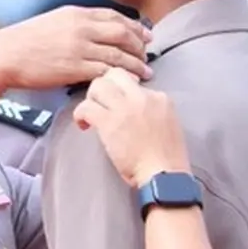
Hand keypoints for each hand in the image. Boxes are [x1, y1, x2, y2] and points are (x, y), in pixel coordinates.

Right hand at [0, 6, 151, 89]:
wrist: (3, 55)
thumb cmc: (22, 42)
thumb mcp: (51, 22)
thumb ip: (72, 25)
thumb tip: (88, 31)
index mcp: (75, 13)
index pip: (114, 16)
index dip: (134, 26)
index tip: (145, 34)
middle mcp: (81, 27)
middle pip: (122, 33)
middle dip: (140, 44)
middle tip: (148, 53)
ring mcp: (79, 47)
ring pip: (119, 54)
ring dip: (136, 64)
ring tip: (146, 72)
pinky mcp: (75, 67)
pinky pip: (106, 71)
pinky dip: (121, 76)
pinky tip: (130, 82)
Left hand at [72, 68, 189, 186]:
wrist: (164, 174)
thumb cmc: (166, 159)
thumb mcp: (167, 124)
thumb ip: (151, 111)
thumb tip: (131, 112)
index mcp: (159, 97)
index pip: (133, 82)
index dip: (121, 93)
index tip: (117, 106)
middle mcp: (142, 97)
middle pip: (115, 74)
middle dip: (104, 86)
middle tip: (100, 103)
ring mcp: (125, 107)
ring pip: (98, 85)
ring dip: (90, 99)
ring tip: (90, 114)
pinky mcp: (109, 121)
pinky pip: (86, 107)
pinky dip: (80, 115)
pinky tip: (83, 126)